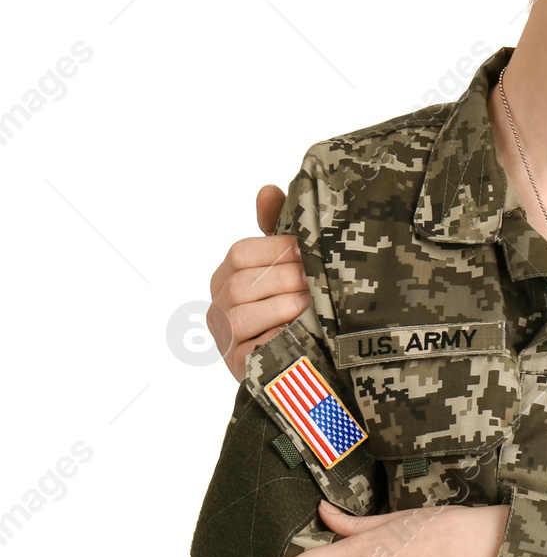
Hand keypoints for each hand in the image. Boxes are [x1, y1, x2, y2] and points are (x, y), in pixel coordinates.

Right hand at [208, 184, 310, 382]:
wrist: (311, 358)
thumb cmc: (298, 301)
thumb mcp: (289, 264)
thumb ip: (277, 229)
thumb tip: (267, 190)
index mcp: (229, 276)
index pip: (240, 253)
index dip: (277, 248)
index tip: (310, 250)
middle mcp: (219, 306)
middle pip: (242, 282)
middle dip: (286, 277)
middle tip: (317, 278)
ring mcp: (225, 338)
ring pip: (241, 313)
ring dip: (283, 304)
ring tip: (312, 302)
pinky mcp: (237, 366)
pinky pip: (250, 346)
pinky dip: (277, 334)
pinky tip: (302, 328)